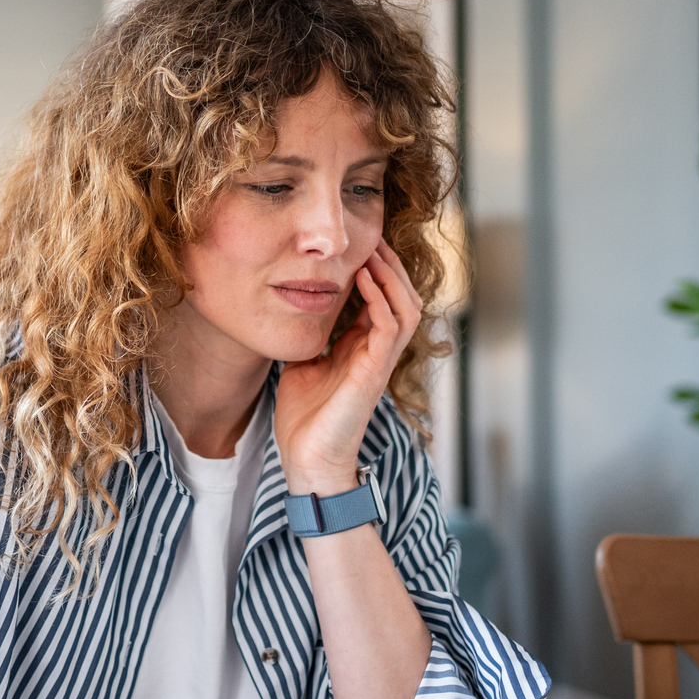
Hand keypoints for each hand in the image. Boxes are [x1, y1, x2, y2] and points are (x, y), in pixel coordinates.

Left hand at [275, 239, 423, 494]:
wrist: (307, 461)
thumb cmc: (304, 420)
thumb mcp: (302, 365)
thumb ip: (308, 338)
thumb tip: (292, 309)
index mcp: (363, 349)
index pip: (382, 301)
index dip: (375, 271)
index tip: (357, 245)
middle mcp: (378, 353)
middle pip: (403, 298)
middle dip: (390, 265)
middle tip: (372, 237)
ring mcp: (380, 363)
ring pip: (407, 308)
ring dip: (392, 277)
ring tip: (372, 251)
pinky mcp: (375, 373)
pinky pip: (390, 327)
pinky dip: (380, 299)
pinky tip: (364, 278)